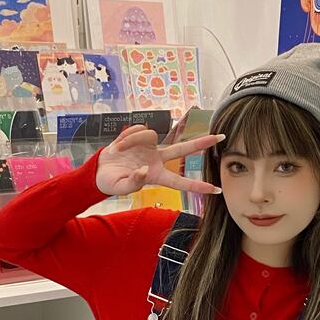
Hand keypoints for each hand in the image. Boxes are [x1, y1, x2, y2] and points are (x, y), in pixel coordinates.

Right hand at [97, 124, 225, 197]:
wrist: (98, 169)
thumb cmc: (111, 183)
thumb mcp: (121, 187)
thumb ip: (134, 181)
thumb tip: (146, 170)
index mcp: (157, 176)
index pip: (181, 182)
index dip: (199, 186)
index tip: (217, 189)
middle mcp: (158, 159)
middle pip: (183, 149)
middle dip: (201, 143)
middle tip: (221, 137)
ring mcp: (150, 146)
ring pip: (150, 134)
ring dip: (132, 140)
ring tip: (118, 149)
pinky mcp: (140, 136)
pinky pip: (138, 129)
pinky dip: (126, 136)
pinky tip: (118, 145)